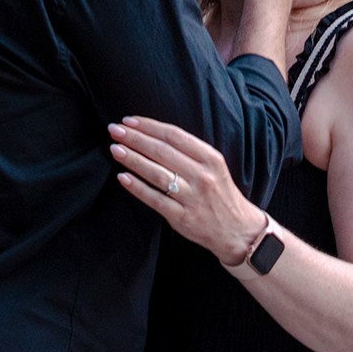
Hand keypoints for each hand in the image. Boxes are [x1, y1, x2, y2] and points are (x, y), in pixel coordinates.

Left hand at [107, 117, 265, 264]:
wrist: (238, 230)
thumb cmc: (220, 194)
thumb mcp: (214, 167)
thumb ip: (190, 152)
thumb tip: (153, 135)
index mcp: (211, 158)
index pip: (174, 136)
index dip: (149, 126)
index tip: (129, 120)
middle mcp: (202, 176)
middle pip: (162, 152)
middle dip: (135, 138)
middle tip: (114, 130)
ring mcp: (192, 198)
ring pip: (156, 174)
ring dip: (132, 159)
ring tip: (115, 149)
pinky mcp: (182, 217)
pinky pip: (154, 199)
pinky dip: (137, 187)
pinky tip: (122, 177)